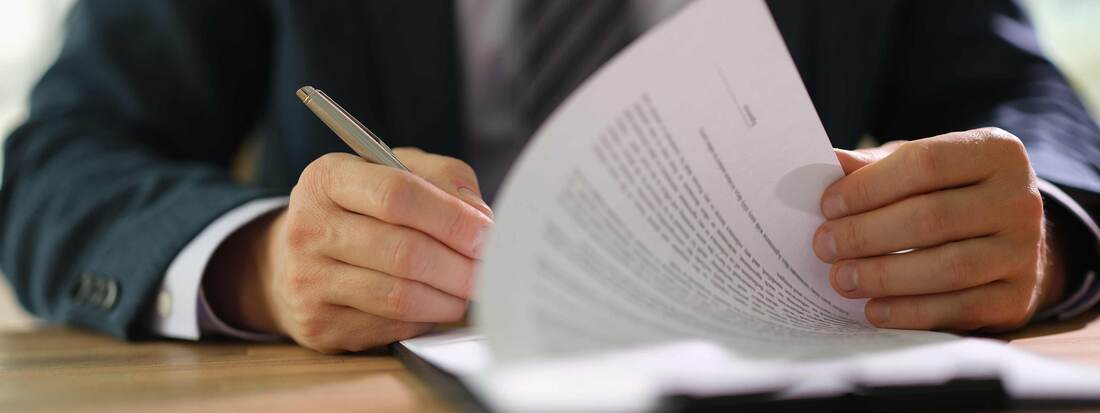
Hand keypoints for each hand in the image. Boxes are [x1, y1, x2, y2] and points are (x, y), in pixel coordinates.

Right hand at [205, 148, 492, 352]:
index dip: (451, 217)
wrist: (292, 259)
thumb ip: (442, 179)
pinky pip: (391, 327)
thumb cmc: (360, 209)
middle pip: (404, 251)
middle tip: (490, 270)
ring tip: (470, 290)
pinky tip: (437, 306)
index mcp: (328, 178)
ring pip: (400, 296)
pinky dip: (426, 319)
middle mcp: (309, 227)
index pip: (397, 195)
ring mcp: (308, 280)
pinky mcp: (319, 325)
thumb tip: (480, 218)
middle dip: (460, 265)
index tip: (486, 233)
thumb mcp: (394, 172)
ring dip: (449, 298)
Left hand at [815, 128, 1065, 331]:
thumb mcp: (917, 169)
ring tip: (842, 279)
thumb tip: (827, 163)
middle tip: (825, 246)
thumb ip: (875, 165)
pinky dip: (911, 312)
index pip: (926, 163)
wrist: (1008, 243)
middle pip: (933, 217)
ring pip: (948, 267)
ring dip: (884, 276)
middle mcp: (1020, 199)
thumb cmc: (947, 195)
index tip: (828, 205)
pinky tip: (874, 310)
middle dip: (867, 234)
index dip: (870, 186)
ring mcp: (1025, 252)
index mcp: (996, 153)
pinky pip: (959, 308)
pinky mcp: (1018, 298)